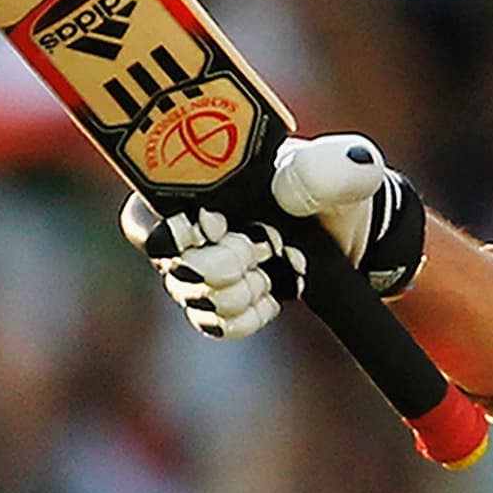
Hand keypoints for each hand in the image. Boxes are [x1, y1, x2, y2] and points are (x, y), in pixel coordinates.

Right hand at [120, 134, 423, 339]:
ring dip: (244, 290)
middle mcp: (179, 224)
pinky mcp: (213, 300)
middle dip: (227, 264)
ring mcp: (192, 266)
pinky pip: (218, 325)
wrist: (348, 231)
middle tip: (266, 244)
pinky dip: (250, 314)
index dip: (180, 234)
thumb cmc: (332, 186)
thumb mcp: (341, 167)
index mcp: (194, 181)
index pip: (144, 220)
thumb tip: (287, 187)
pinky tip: (271, 292)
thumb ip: (325, 168)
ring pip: (198, 301)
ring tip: (273, 264)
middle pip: (174, 270)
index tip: (223, 227)